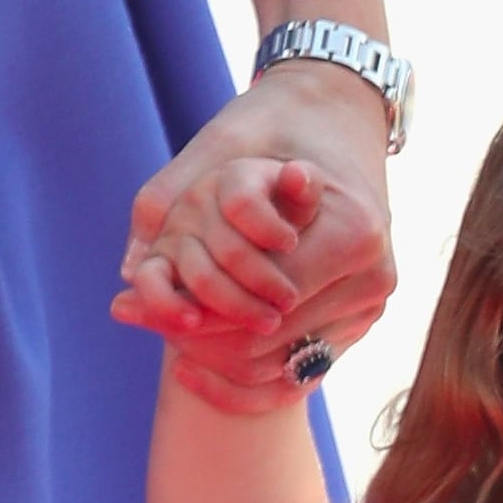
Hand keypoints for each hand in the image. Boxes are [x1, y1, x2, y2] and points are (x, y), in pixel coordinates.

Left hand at [111, 65, 395, 412]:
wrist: (339, 117)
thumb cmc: (278, 123)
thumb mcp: (224, 146)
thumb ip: (173, 202)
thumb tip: (129, 272)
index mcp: (352, 234)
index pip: (268, 299)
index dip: (205, 309)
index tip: (155, 308)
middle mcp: (373, 279)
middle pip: (275, 340)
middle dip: (208, 338)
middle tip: (153, 327)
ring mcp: (371, 307)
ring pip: (283, 367)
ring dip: (222, 361)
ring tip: (171, 345)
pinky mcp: (359, 322)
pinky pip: (299, 375)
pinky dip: (248, 384)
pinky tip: (199, 374)